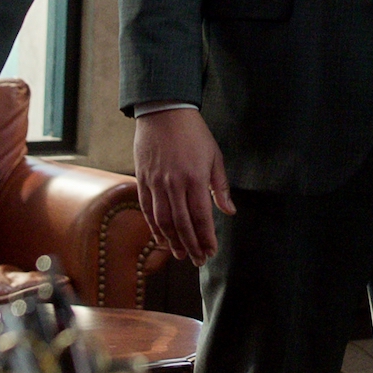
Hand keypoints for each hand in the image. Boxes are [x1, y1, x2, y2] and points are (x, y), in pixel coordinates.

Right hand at [134, 108, 233, 264]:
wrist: (164, 112)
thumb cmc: (194, 133)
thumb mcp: (214, 156)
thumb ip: (220, 186)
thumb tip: (229, 212)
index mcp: (195, 178)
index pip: (201, 217)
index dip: (206, 237)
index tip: (211, 252)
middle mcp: (174, 184)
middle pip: (182, 224)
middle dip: (191, 246)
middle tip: (197, 261)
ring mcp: (156, 183)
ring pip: (163, 220)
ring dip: (172, 241)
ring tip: (180, 254)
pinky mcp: (142, 179)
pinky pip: (147, 209)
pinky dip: (153, 227)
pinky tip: (160, 238)